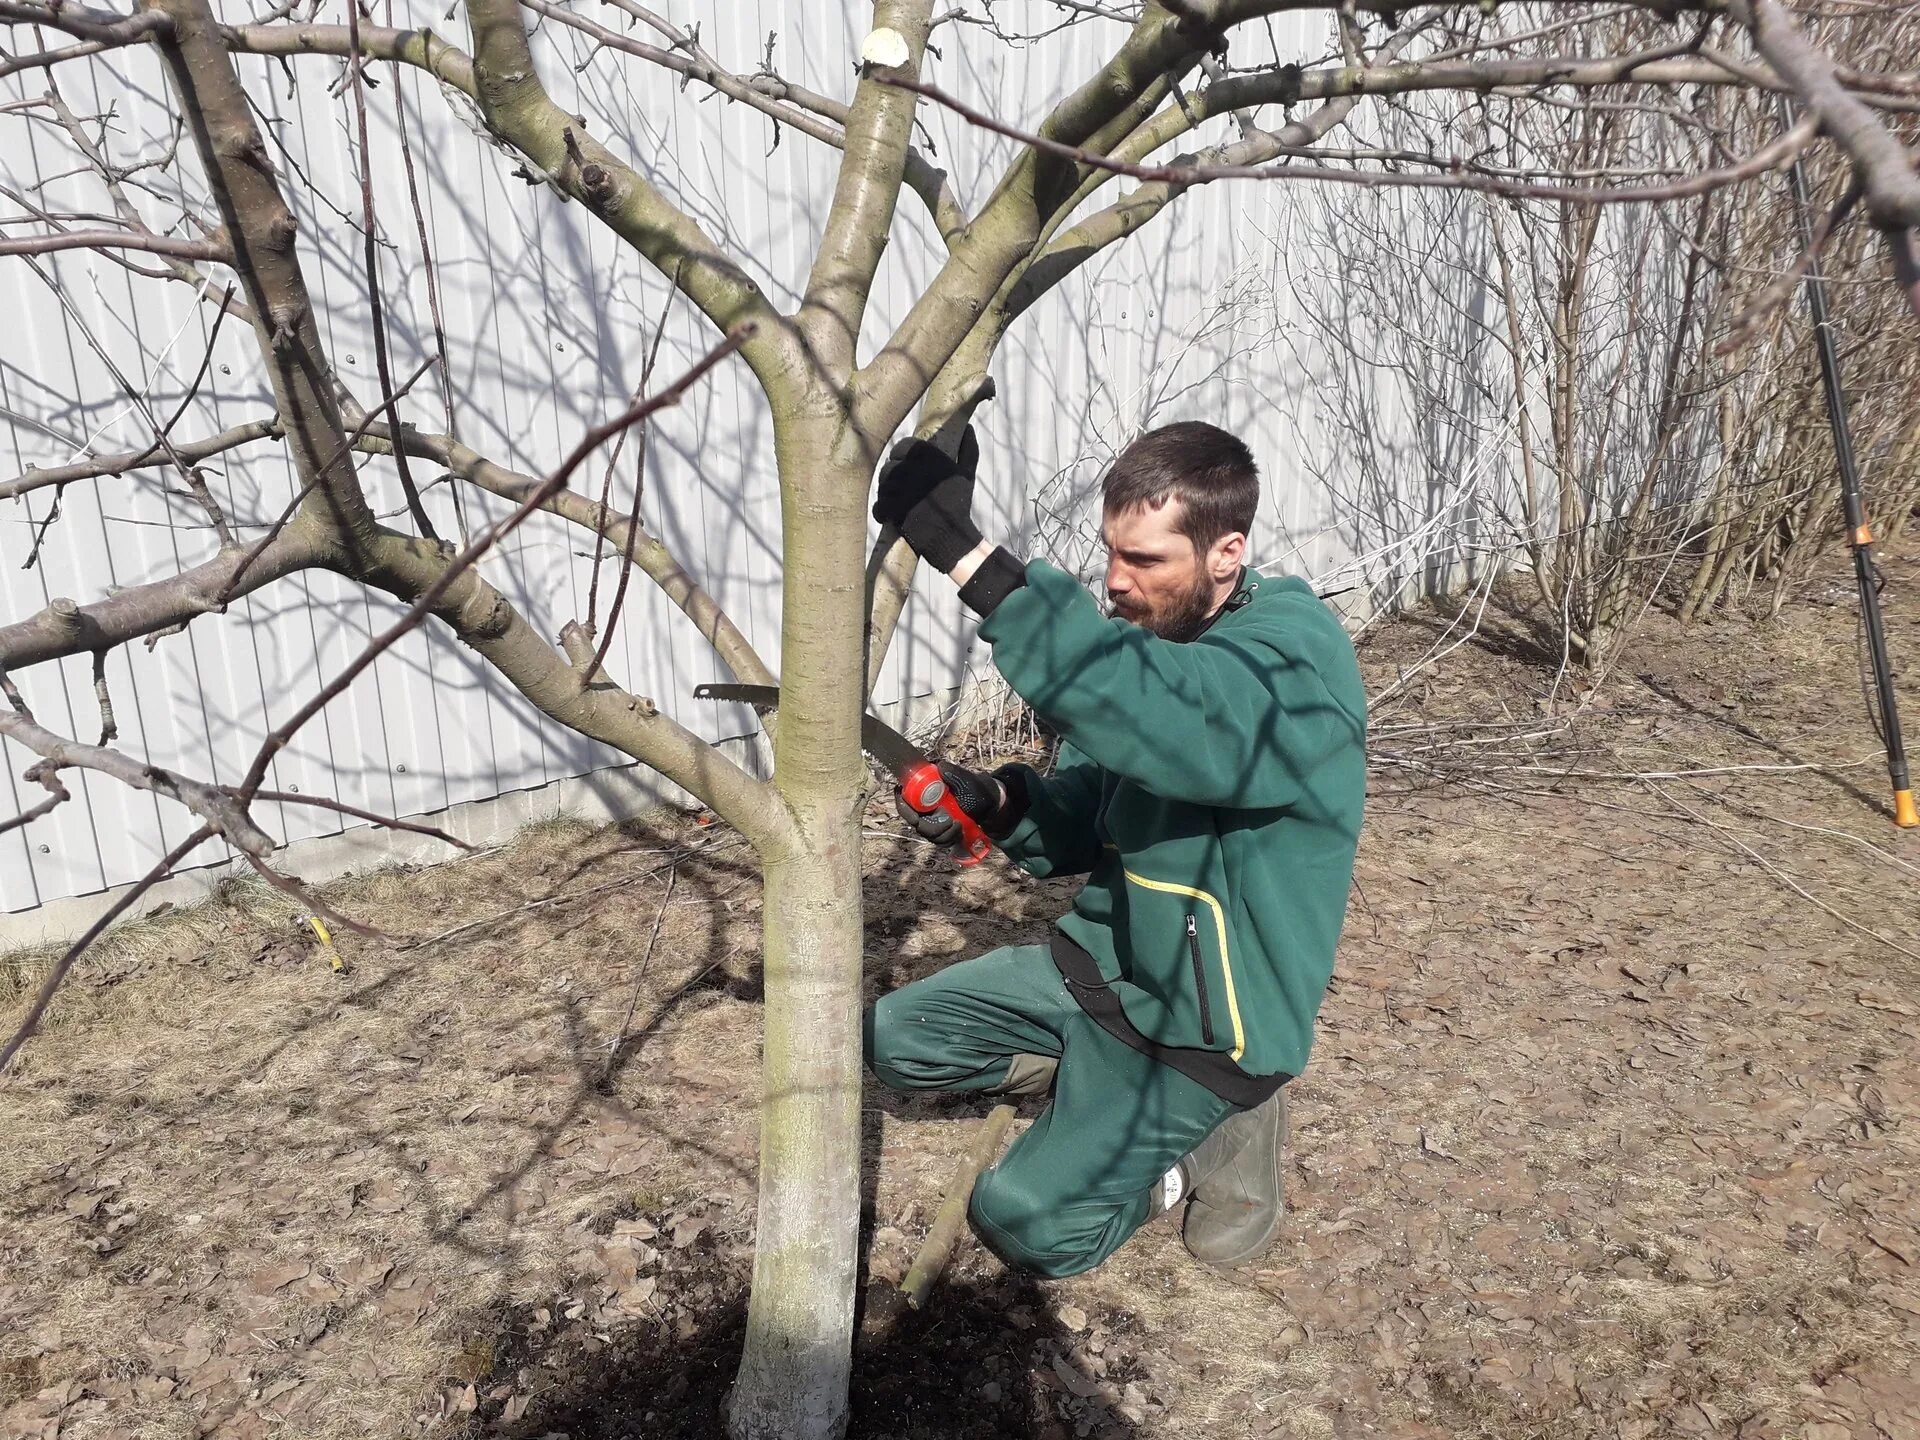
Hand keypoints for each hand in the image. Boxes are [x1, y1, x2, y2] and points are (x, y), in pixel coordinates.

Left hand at [872, 426, 982, 574]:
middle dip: (891, 479)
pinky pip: (879, 506)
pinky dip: (882, 512)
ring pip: (882, 486)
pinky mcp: (897, 510)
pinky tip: (890, 516)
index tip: (904, 470)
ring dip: (886, 495)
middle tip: (898, 491)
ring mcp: (905, 490)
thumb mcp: (966, 475)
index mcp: (931, 458)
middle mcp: (917, 470)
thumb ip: (967, 450)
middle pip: (889, 467)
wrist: (954, 538)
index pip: (902, 446)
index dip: (900, 458)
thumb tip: (969, 428)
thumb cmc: (959, 505)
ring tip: (894, 503)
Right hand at [895, 760, 1005, 846]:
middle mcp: (926, 806)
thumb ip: (954, 773)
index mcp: (927, 790)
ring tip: (958, 824)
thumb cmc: (978, 790)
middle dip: (928, 826)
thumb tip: (940, 766)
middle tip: (948, 821)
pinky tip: (959, 830)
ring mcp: (933, 819)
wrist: (991, 806)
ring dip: (942, 833)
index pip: (904, 798)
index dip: (903, 806)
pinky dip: (948, 837)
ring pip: (925, 832)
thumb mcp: (968, 780)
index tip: (914, 816)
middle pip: (913, 820)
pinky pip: (937, 840)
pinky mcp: (941, 831)